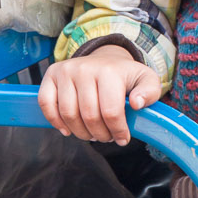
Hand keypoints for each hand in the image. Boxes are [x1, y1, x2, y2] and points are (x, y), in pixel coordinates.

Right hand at [38, 46, 160, 146]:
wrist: (104, 59)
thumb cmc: (124, 75)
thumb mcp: (146, 79)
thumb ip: (150, 91)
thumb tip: (137, 104)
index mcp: (109, 71)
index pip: (111, 111)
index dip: (118, 131)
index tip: (123, 138)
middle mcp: (85, 68)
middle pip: (89, 116)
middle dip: (100, 134)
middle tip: (107, 137)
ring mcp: (66, 71)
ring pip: (68, 113)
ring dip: (81, 132)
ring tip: (92, 134)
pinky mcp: (51, 75)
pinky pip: (46, 104)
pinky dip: (55, 121)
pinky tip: (68, 130)